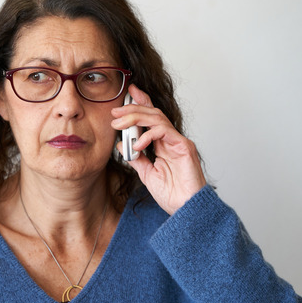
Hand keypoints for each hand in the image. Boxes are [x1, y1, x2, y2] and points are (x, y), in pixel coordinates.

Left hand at [112, 84, 206, 214]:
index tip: (128, 93)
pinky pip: (164, 132)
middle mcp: (171, 140)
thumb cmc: (172, 195)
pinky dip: (148, 135)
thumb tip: (122, 144)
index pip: (151, 118)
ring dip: (136, 118)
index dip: (141, 103)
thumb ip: (136, 159)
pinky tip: (137, 145)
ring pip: (157, 118)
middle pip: (152, 114)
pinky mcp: (184, 147)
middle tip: (115, 112)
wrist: (186, 209)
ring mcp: (178, 142)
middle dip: (132, 109)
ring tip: (119, 124)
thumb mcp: (147, 174)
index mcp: (163, 145)